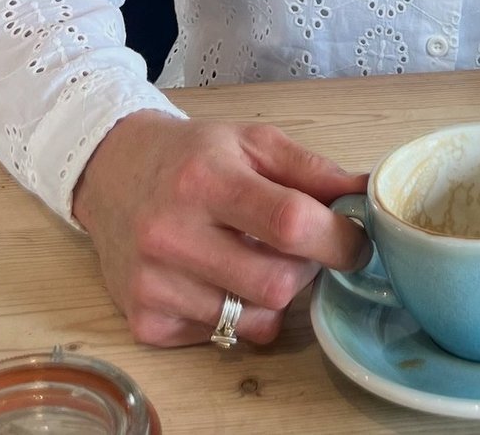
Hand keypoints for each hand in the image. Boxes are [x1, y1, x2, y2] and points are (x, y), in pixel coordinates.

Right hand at [72, 110, 369, 347]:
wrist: (112, 171)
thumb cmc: (192, 155)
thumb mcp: (252, 142)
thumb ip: (312, 169)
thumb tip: (367, 193)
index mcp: (206, 179)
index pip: (289, 223)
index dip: (337, 239)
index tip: (355, 241)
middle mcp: (173, 234)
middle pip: (276, 283)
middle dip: (306, 270)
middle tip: (301, 249)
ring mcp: (154, 283)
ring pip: (254, 320)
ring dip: (273, 294)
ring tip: (256, 258)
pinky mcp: (145, 320)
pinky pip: (222, 337)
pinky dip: (237, 313)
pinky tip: (220, 277)